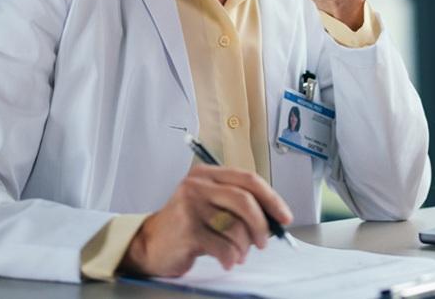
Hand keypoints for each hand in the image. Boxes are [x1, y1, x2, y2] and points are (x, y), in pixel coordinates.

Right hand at [119, 164, 293, 276]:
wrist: (150, 244)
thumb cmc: (187, 226)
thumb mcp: (210, 206)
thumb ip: (237, 206)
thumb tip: (274, 219)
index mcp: (207, 174)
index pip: (248, 179)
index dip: (271, 199)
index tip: (284, 217)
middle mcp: (197, 185)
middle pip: (244, 200)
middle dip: (261, 224)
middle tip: (264, 242)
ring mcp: (190, 206)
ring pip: (235, 225)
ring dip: (244, 246)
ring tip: (238, 254)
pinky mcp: (187, 229)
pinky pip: (223, 245)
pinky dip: (230, 256)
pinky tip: (227, 260)